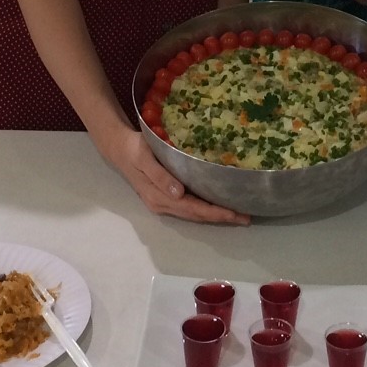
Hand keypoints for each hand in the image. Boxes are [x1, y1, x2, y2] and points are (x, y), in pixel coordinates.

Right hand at [96, 125, 248, 225]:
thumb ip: (160, 176)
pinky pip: (189, 208)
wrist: (119, 149)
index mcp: (159, 197)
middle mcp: (163, 205)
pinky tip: (218, 205)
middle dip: (221, 217)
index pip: (193, 209)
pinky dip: (206, 209)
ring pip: (194, 214)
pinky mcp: (166, 197)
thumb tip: (179, 194)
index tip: (235, 213)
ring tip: (238, 214)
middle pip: (196, 215)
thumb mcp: (145, 158)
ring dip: (215, 215)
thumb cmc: (135, 150)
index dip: (215, 212)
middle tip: (246, 217)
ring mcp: (164, 203)